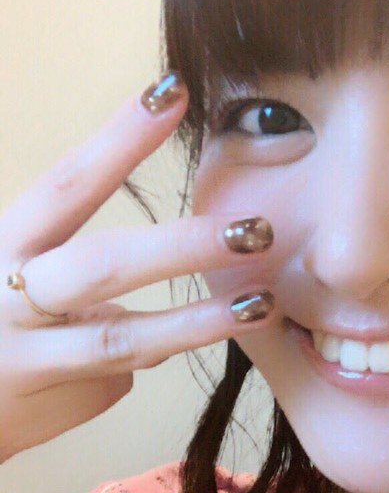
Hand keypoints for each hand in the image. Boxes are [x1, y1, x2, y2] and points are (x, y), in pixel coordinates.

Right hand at [0, 74, 275, 462]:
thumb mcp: (18, 269)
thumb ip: (80, 261)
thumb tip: (172, 254)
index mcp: (6, 243)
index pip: (67, 183)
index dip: (121, 139)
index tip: (173, 94)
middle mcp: (8, 297)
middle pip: (101, 265)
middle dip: (183, 246)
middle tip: (254, 229)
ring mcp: (31, 356)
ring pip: (122, 339)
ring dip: (198, 323)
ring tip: (260, 303)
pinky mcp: (57, 398)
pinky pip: (121, 372)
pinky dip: (151, 352)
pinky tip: (168, 343)